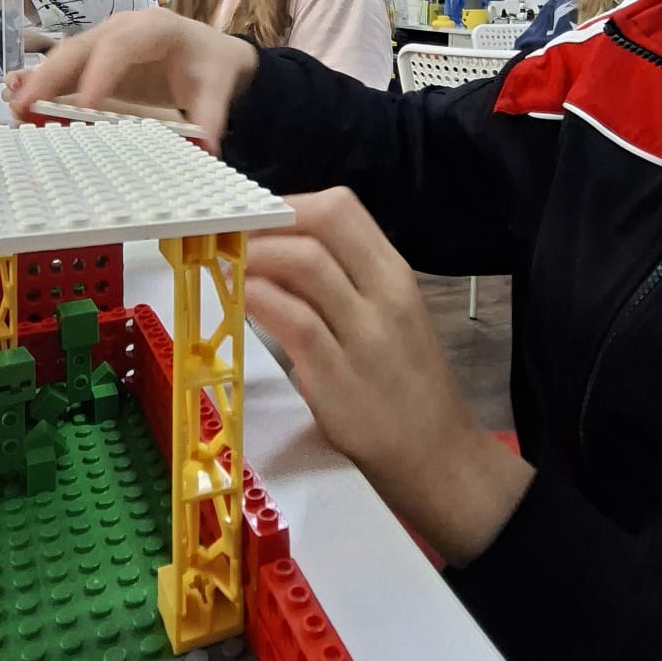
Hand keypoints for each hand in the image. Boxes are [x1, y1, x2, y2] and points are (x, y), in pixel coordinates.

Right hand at [5, 12, 257, 150]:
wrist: (209, 54)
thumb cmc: (209, 66)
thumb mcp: (218, 88)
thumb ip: (211, 114)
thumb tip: (207, 145)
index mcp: (154, 28)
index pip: (122, 46)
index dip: (100, 73)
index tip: (85, 105)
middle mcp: (121, 29)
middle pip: (81, 47)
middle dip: (51, 75)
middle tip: (25, 104)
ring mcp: (102, 43)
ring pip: (64, 57)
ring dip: (38, 82)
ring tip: (14, 106)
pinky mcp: (92, 60)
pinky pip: (64, 69)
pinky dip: (41, 84)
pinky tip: (17, 100)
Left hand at [243, 189, 533, 564]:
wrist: (437, 457)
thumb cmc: (403, 387)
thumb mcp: (384, 320)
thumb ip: (338, 285)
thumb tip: (271, 254)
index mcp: (393, 274)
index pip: (340, 208)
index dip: (285, 203)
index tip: (250, 219)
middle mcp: (384, 294)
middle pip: (323, 221)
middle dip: (265, 219)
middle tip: (227, 235)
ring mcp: (365, 334)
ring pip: (306, 263)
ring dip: (254, 254)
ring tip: (224, 263)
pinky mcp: (339, 375)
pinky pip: (295, 320)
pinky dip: (258, 298)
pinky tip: (238, 298)